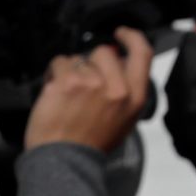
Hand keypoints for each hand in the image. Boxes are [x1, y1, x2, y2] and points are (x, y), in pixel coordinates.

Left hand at [23, 27, 153, 153]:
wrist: (65, 162)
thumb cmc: (90, 146)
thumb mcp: (123, 121)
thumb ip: (125, 91)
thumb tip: (118, 63)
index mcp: (134, 97)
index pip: (142, 53)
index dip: (132, 37)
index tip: (121, 33)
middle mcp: (116, 88)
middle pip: (104, 52)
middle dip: (90, 62)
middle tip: (82, 84)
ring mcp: (91, 83)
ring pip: (78, 58)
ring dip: (70, 71)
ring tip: (66, 96)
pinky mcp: (66, 82)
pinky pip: (59, 62)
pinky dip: (53, 74)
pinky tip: (54, 92)